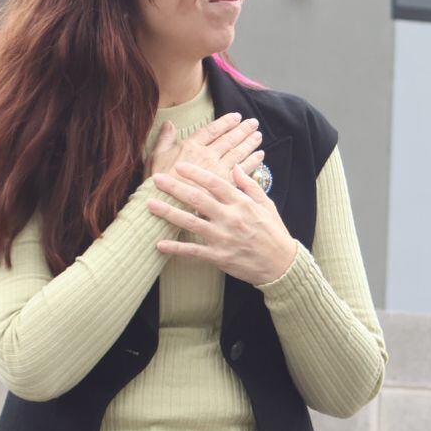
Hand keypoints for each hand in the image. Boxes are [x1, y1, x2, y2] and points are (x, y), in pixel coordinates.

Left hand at [146, 163, 298, 285]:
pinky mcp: (219, 256)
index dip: (196, 173)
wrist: (281, 265)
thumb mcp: (266, 204)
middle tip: (157, 179)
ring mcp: (223, 238)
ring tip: (150, 205)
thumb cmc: (273, 232)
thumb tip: (236, 168)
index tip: (180, 165)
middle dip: (175, 187)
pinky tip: (159, 244)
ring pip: (190, 223)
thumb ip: (249, 185)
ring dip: (168, 213)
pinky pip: (193, 252)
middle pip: (197, 199)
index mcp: (242, 203)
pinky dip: (176, 249)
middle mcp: (230, 218)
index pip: (215, 183)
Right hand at [147, 112, 264, 182]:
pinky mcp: (225, 184)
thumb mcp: (156, 156)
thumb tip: (169, 124)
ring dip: (249, 143)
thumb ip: (165, 139)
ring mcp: (218, 169)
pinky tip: (260, 156)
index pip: (212, 130)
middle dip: (242, 130)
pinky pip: (243, 170)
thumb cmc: (158, 183)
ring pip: (238, 152)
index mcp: (191, 146)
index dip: (225, 122)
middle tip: (253, 123)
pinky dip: (253, 161)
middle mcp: (207, 155)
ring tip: (258, 136)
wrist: (166, 204)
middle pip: (229, 139)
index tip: (236, 116)